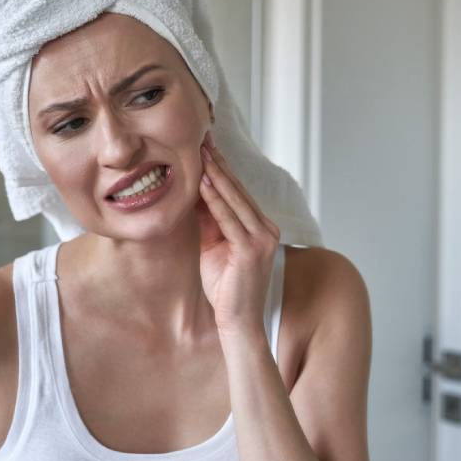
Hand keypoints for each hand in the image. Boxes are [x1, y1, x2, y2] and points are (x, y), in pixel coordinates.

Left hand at [196, 132, 280, 335]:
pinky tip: (203, 182)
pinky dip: (215, 199)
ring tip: (201, 152)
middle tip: (202, 139)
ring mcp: (262, 239)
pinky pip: (228, 218)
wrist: (237, 321)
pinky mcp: (252, 250)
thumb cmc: (225, 288)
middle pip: (238, 190)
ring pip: (235, 199)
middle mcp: (267, 229)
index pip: (239, 193)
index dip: (222, 169)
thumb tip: (194, 193)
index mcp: (261, 228)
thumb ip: (209, 221)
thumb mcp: (214, 246)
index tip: (206, 147)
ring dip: (216, 174)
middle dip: (219, 164)